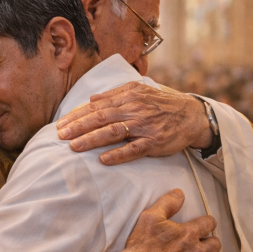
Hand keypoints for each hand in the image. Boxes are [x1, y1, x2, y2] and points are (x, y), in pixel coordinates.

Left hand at [55, 82, 212, 164]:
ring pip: (114, 132)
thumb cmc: (160, 104)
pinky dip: (118, 154)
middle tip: (61, 135)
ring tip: (74, 147)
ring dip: (92, 139)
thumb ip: (114, 95)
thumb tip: (91, 99)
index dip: (77, 115)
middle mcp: (134, 110)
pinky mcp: (154, 142)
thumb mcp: (138, 91)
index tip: (60, 124)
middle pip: (101, 118)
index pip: (96, 106)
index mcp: (127, 97)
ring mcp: (144, 126)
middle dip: (79, 127)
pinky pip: (134, 149)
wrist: (192, 115)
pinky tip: (103, 159)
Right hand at [119, 189, 220, 251]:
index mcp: (189, 234)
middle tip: (202, 243)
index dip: (206, 222)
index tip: (203, 224)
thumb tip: (180, 193)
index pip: (209, 223)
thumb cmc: (141, 246)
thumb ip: (167, 204)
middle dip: (210, 242)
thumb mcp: (149, 218)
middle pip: (215, 244)